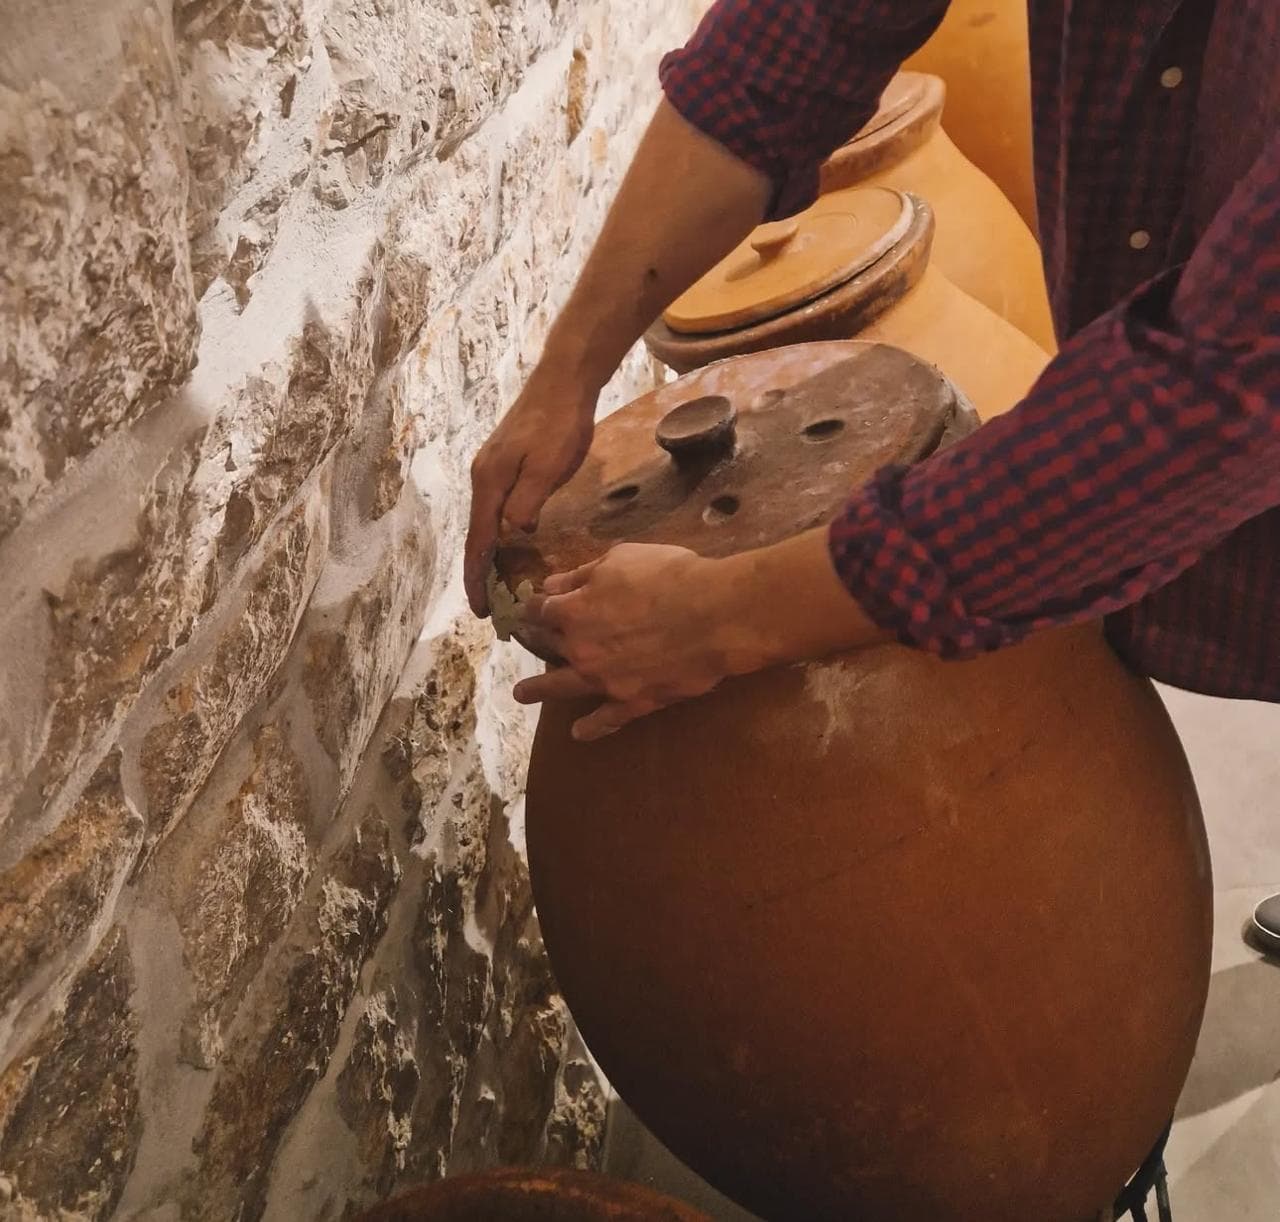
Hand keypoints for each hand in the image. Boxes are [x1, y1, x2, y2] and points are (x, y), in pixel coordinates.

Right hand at [465, 370, 596, 615]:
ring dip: (486, 555)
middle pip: (476, 534)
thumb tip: (512, 532)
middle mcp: (483, 477)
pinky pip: (494, 507)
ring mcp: (491, 468)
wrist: (563, 380)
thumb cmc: (560, 423)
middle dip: (477, 572)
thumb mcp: (548, 466)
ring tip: (492, 585)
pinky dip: (496, 533)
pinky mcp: (504, 462)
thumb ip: (527, 501)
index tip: (481, 609)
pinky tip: (506, 543)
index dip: (478, 577)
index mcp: (490, 482)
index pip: (480, 541)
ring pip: (484, 521)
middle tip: (486, 607)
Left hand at [512, 529, 889, 740]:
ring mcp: (604, 679)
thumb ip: (582, 573)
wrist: (714, 615)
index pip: (541, 607)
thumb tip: (552, 584)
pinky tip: (579, 733)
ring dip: (539, 689)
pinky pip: (606, 719)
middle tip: (527, 643)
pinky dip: (591, 727)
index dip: (535, 605)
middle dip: (536, 641)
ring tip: (521, 694)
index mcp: (573, 609)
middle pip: (548, 645)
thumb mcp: (622, 559)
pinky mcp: (632, 701)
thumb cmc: (670, 576)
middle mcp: (580, 648)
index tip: (531, 606)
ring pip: (562, 687)